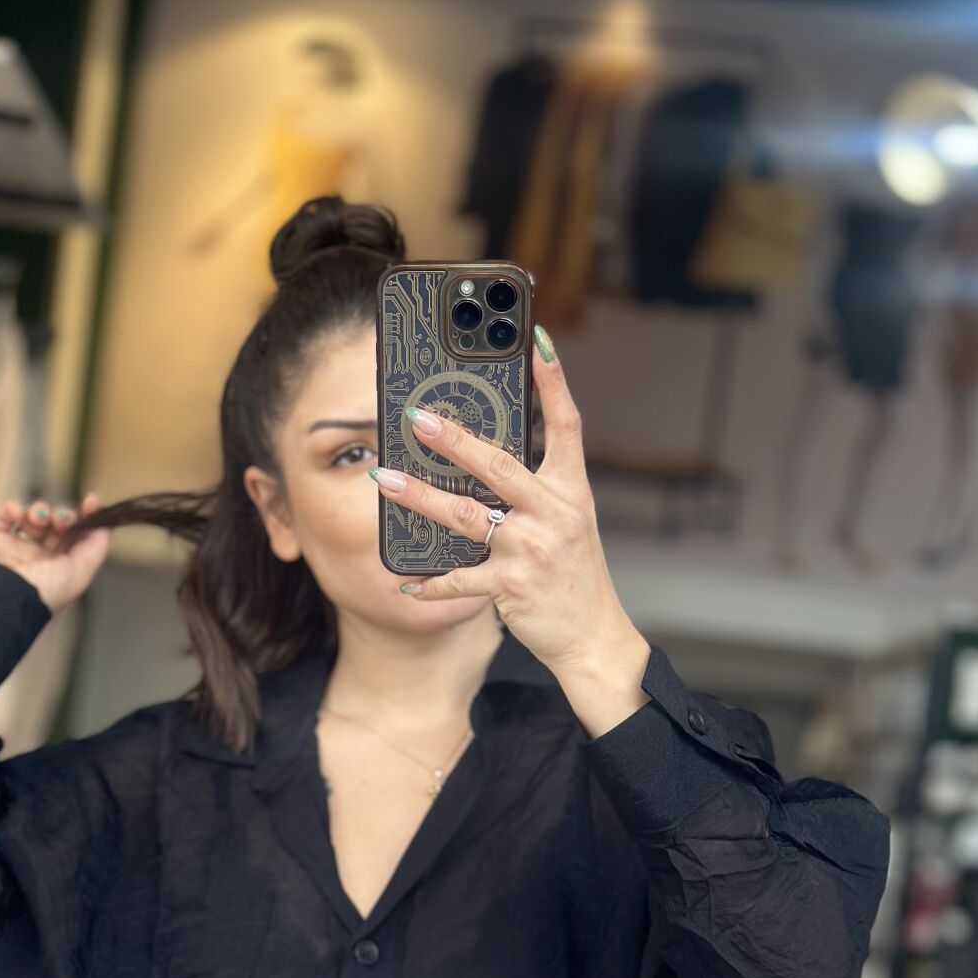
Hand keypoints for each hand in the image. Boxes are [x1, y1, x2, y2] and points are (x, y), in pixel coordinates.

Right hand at [0, 494, 110, 614]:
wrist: (1, 597)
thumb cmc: (43, 592)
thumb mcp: (80, 572)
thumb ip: (96, 546)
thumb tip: (104, 523)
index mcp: (61, 569)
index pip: (77, 538)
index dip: (85, 518)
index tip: (91, 501)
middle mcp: (39, 559)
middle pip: (57, 526)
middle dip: (63, 515)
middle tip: (61, 520)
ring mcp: (15, 548)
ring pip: (32, 518)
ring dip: (40, 511)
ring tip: (38, 518)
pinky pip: (4, 514)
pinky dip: (13, 508)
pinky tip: (19, 514)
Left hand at [371, 330, 644, 685]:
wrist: (593, 637)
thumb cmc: (574, 576)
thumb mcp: (569, 522)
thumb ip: (536, 489)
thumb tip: (483, 457)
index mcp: (571, 490)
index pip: (566, 424)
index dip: (553, 381)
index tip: (536, 340)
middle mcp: (555, 512)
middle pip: (498, 465)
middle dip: (453, 439)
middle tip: (416, 417)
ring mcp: (532, 548)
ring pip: (465, 515)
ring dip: (419, 497)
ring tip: (384, 478)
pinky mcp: (512, 586)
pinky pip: (460, 578)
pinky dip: (430, 582)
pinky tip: (404, 580)